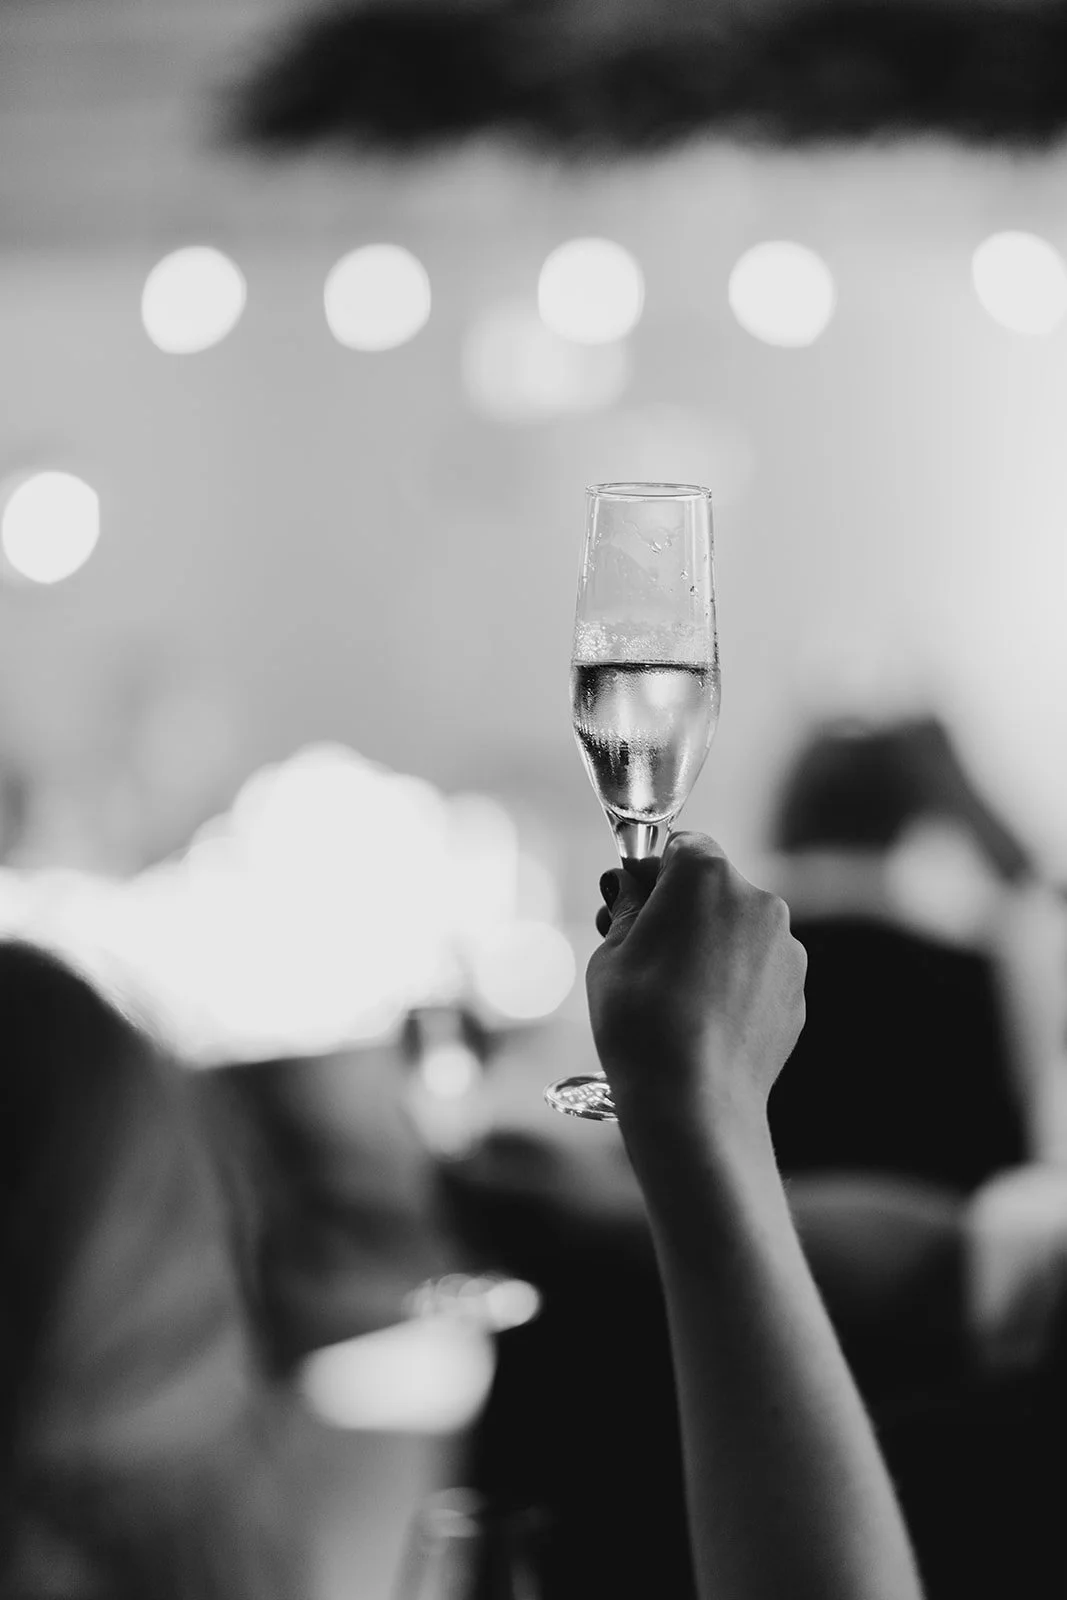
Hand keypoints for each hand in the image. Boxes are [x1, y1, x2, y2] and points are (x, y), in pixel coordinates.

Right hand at [587, 832, 805, 1141]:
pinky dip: (734, 983)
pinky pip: (758, 971)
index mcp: (707, 875)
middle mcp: (757, 900)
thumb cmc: (641, 1020)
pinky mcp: (798, 991)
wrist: (693, 1100)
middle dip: (680, 910)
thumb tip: (632, 890)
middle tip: (642, 953)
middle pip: (712, 888)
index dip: (650, 873)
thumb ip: (627, 908)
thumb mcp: (610, 953)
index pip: (679, 846)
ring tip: (673, 997)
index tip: (628, 903)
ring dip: (710, 947)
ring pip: (738, 931)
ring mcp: (785, 948)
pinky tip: (703, 1020)